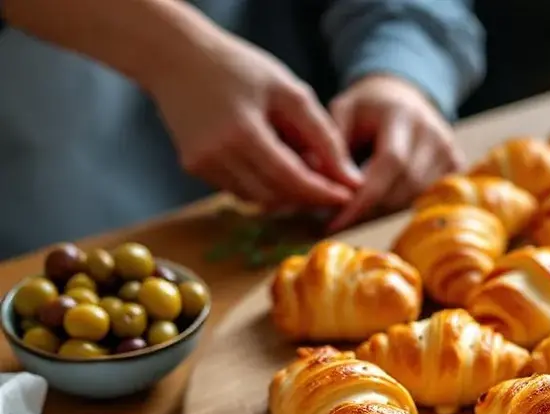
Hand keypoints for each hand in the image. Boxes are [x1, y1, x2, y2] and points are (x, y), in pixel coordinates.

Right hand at [148, 30, 362, 209]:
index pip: (292, 179)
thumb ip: (323, 136)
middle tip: (331, 183)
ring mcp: (202, 165)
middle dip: (308, 196)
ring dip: (286, 192)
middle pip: (276, 195)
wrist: (175, 56)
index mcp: (242, 133)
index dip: (323, 193)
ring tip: (302, 166)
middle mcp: (217, 155)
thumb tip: (351, 178)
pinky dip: (263, 185)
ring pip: (258, 199)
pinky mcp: (194, 168)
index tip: (348, 196)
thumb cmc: (239, 67)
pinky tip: (274, 164)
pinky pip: (239, 190)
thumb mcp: (289, 92)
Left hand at [328, 74, 464, 230]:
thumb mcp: (343, 114)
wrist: (404, 96)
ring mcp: (449, 150)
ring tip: (361, 203)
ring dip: (384, 207)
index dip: (365, 196)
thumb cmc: (367, 108)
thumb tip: (335, 188)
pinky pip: (426, 197)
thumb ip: (336, 148)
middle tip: (342, 215)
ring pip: (415, 197)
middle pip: (405, 185)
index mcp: (403, 114)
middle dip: (370, 205)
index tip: (338, 221)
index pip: (391, 162)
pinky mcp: (456, 165)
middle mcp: (433, 132)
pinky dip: (401, 203)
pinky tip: (384, 196)